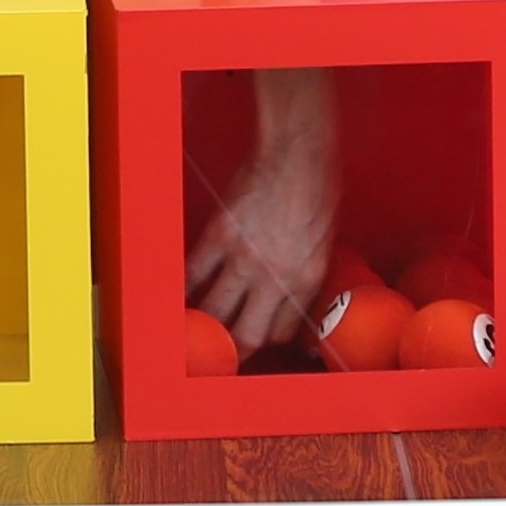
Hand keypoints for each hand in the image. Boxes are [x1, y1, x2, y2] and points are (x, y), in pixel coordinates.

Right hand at [185, 69, 339, 356]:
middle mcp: (274, 278)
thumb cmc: (318, 191)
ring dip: (206, 323)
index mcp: (305, 281)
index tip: (259, 335)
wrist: (297, 156)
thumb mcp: (325, 243)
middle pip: (248, 334)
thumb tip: (295, 295)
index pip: (281, 331)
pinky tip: (180, 293)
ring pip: (216, 309)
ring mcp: (243, 259)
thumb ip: (307, 274)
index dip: (269, 338)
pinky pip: (194, 272)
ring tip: (198, 328)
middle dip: (236, 347)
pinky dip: (185, 286)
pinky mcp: (218, 236)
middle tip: (226, 349)